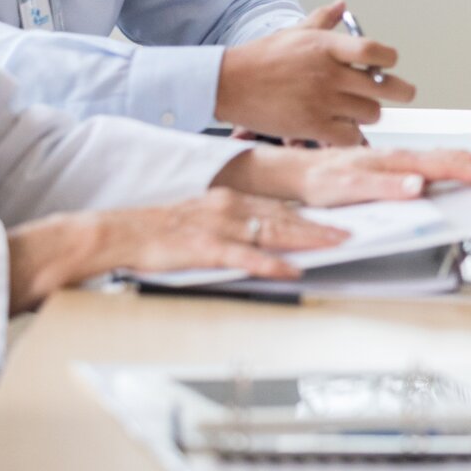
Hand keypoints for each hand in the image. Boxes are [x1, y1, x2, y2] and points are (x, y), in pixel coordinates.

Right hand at [5, 188, 348, 313]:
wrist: (113, 234)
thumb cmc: (159, 233)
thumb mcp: (204, 220)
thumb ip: (238, 226)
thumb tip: (272, 236)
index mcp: (231, 201)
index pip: (284, 206)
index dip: (318, 211)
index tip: (348, 215)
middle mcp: (230, 208)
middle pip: (288, 215)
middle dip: (325, 221)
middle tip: (358, 226)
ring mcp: (217, 227)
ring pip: (272, 230)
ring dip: (308, 237)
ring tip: (339, 242)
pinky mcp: (201, 248)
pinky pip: (242, 256)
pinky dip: (269, 263)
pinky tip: (290, 269)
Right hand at [215, 1, 416, 144]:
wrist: (229, 84)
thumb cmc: (262, 58)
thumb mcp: (295, 32)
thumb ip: (323, 20)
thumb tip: (342, 5)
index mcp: (327, 46)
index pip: (376, 51)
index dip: (390, 59)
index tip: (389, 64)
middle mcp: (329, 73)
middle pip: (384, 86)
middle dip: (399, 90)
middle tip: (403, 92)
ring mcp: (322, 101)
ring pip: (370, 113)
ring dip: (369, 113)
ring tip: (359, 109)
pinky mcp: (312, 126)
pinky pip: (350, 135)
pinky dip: (352, 135)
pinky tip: (344, 128)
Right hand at [218, 145, 470, 206]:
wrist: (275, 174)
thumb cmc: (325, 180)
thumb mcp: (370, 185)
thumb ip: (400, 187)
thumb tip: (435, 196)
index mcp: (397, 162)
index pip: (447, 160)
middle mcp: (386, 161)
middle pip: (441, 160)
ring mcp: (365, 170)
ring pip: (415, 167)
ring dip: (448, 171)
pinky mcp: (341, 184)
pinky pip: (372, 185)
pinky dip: (394, 185)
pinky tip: (414, 188)